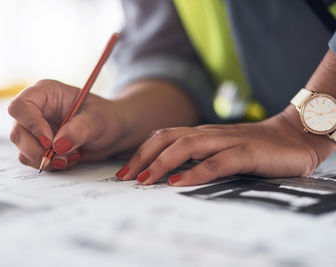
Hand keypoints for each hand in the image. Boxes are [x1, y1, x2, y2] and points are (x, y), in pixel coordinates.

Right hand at [8, 79, 126, 169]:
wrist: (112, 132)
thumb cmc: (106, 118)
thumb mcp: (98, 120)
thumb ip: (79, 130)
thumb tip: (57, 145)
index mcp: (45, 93)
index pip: (20, 106)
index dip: (31, 125)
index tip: (50, 140)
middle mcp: (36, 110)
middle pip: (17, 132)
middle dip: (38, 150)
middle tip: (62, 157)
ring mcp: (35, 129)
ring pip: (23, 149)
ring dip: (46, 159)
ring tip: (72, 156)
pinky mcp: (39, 146)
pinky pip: (32, 160)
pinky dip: (50, 165)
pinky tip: (68, 159)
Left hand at [116, 108, 335, 185]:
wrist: (295, 137)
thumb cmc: (254, 149)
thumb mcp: (220, 151)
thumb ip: (197, 158)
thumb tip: (167, 175)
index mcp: (200, 133)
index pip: (163, 137)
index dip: (140, 153)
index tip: (124, 173)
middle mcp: (209, 133)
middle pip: (167, 138)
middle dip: (142, 157)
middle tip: (125, 178)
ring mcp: (227, 141)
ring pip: (187, 146)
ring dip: (162, 163)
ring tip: (145, 181)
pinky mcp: (247, 152)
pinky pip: (217, 161)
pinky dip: (197, 171)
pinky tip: (181, 182)